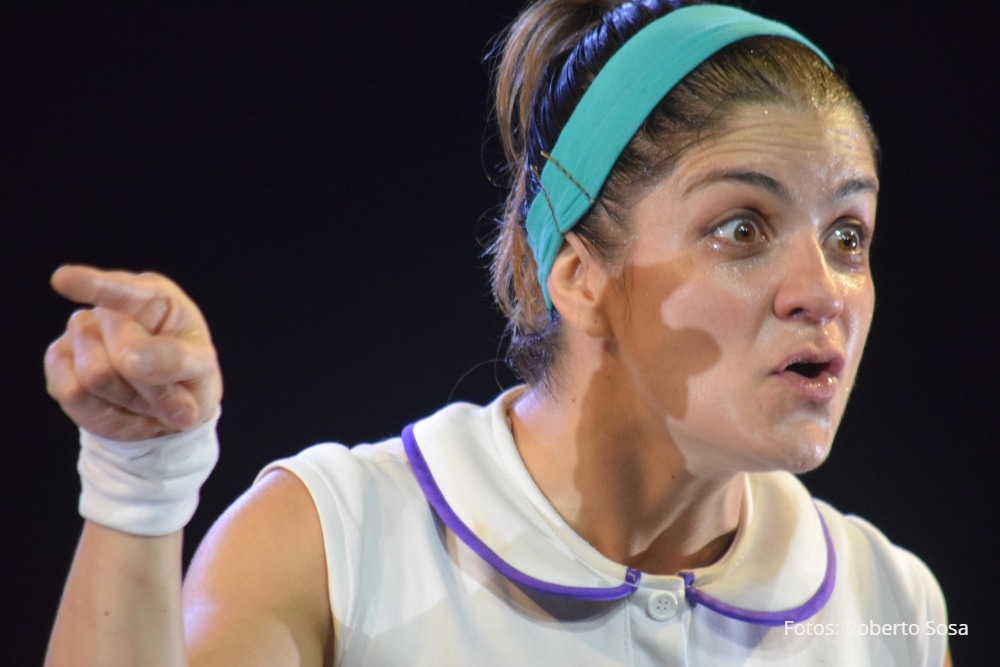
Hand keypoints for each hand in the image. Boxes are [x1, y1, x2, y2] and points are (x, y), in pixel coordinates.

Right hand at [45, 265, 222, 440]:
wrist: (168, 410)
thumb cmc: (189, 377)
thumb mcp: (202, 370)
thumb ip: (177, 360)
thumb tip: (132, 361)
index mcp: (153, 297)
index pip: (121, 290)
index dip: (92, 284)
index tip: (64, 278)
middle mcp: (109, 309)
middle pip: (122, 353)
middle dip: (152, 387)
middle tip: (171, 393)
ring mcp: (79, 335)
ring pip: (95, 377)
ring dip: (130, 400)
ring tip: (146, 396)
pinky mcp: (59, 364)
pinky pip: (74, 395)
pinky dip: (105, 411)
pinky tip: (120, 404)